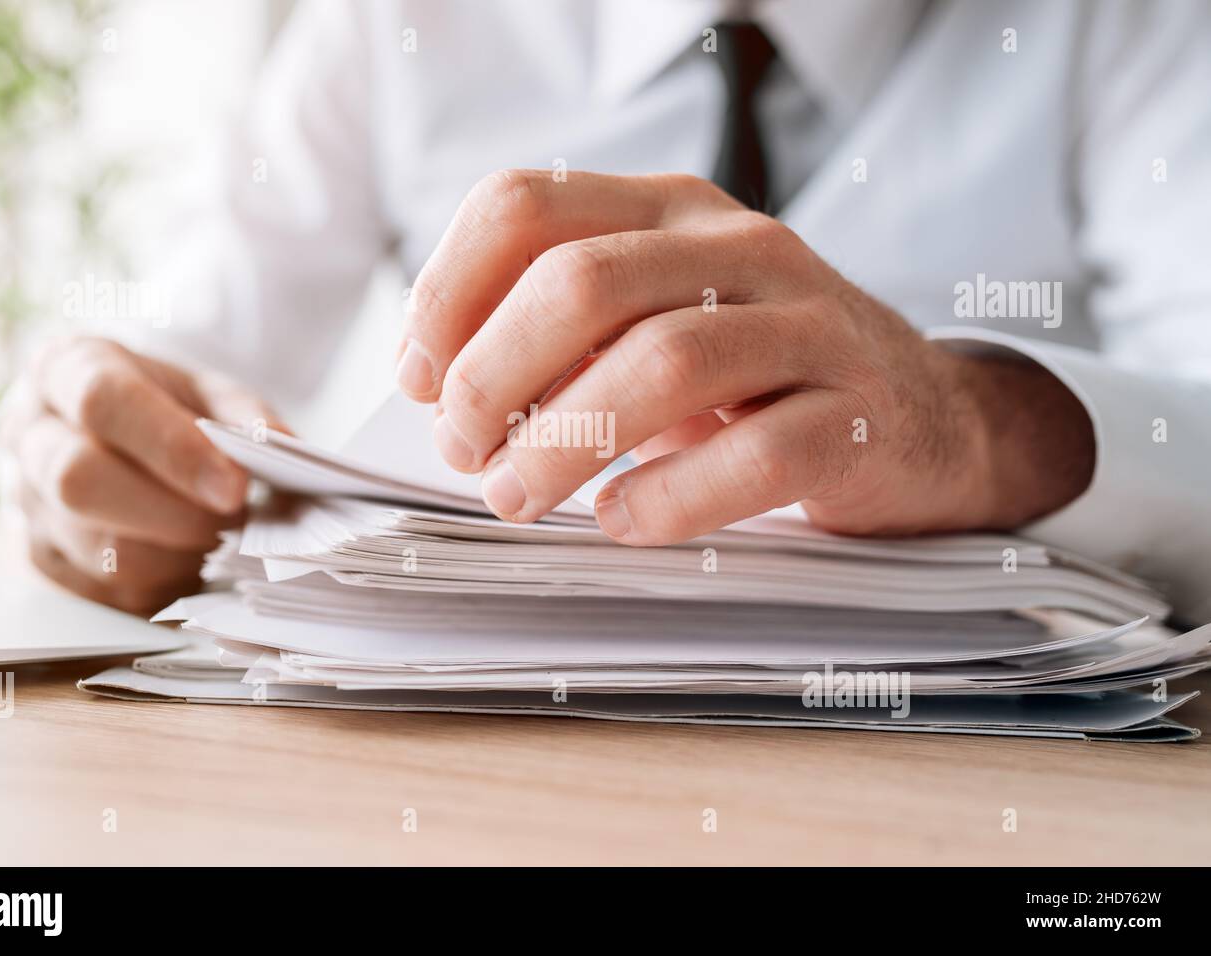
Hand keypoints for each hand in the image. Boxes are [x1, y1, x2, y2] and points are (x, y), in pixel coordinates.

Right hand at [0, 336, 285, 612]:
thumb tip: (278, 447)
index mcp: (64, 369)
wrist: (111, 434)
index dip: (172, 448)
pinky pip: (106, 588)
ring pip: (96, 548)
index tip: (235, 485)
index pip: (103, 402)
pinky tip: (190, 557)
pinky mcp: (41, 558)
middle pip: (78, 481)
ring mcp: (24, 501)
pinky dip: (164, 579)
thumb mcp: (205, 391)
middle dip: (173, 511)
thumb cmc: (162, 407)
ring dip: (176, 552)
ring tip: (220, 534)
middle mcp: (27, 434)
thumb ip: (242, 415)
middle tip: (235, 518)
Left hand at [397, 170, 1094, 542]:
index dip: (447, 292)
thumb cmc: (760, 378)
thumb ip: (560, 330)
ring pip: (663, 362)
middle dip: (490, 376)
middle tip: (464, 449)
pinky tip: (624, 521)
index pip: (525, 205)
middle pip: (581, 282)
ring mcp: (809, 325)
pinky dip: (670, 497)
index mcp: (670, 209)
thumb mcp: (656, 322)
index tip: (416, 376)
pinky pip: (758, 453)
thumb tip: (433, 373)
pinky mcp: (860, 414)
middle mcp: (739, 247)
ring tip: (516, 496)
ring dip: (562, 442)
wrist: (926, 416)